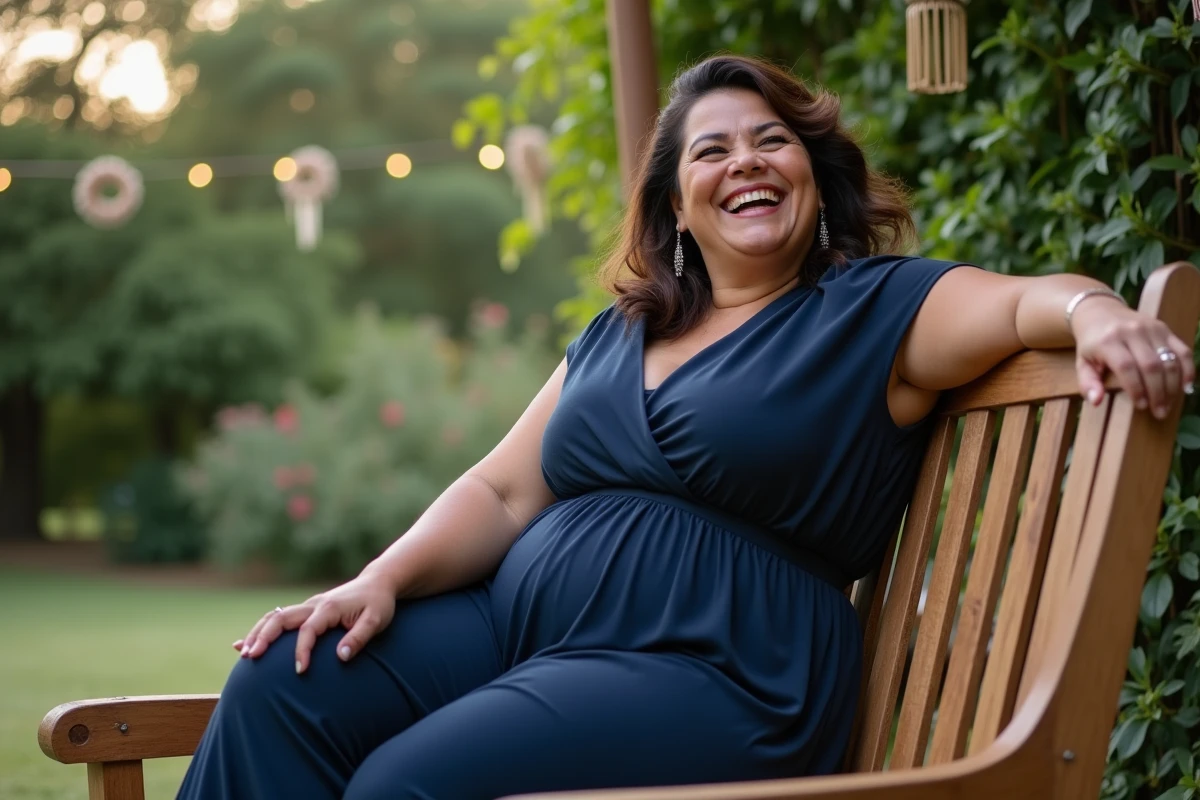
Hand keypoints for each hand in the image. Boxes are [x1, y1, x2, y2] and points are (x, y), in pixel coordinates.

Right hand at [232, 572, 397, 673]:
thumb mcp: (377, 620)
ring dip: (257, 634)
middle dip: (264, 638)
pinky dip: (260, 631)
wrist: (377, 583)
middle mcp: (314, 605)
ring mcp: (308, 607)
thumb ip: (359, 637)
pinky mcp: (306, 612)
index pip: (309, 630)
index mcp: (329, 608)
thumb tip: (340, 657)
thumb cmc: (378, 604)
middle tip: (251, 658)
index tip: (299, 671)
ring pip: (274, 617)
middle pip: (280, 619)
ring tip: (243, 653)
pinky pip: (278, 619)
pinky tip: (243, 644)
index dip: (302, 651)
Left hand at [1070, 298, 1194, 417]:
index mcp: (1108, 341)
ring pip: (1169, 359)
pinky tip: (1186, 386)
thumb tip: (1096, 402)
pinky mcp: (1164, 328)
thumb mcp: (1082, 362)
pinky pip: (1182, 349)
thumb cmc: (1091, 343)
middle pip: (1151, 365)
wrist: (1100, 312)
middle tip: (1159, 411)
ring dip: (1172, 385)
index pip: (1126, 367)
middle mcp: (1132, 332)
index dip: (1136, 389)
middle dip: (1157, 392)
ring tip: (1169, 404)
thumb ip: (1087, 383)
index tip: (1140, 406)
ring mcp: (1151, 328)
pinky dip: (1187, 369)